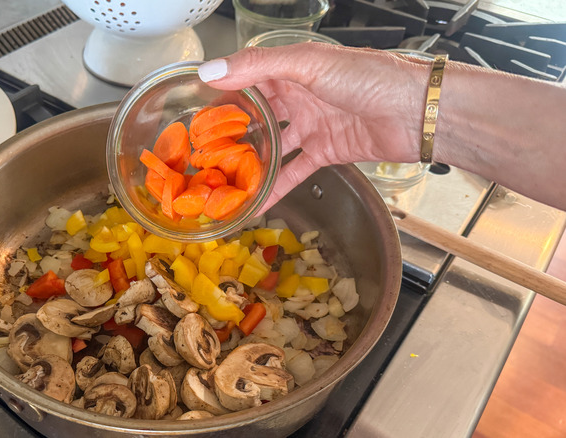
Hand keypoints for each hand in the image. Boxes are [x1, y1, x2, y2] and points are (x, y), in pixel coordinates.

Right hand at [198, 43, 431, 210]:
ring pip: (274, 145)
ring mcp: (313, 125)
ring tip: (223, 179)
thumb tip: (210, 70)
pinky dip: (278, 186)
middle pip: (258, 115)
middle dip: (233, 132)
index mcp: (293, 69)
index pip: (248, 79)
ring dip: (252, 161)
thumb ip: (259, 67)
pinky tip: (257, 200)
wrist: (417, 112)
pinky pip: (296, 171)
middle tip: (203, 152)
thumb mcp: (309, 64)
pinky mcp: (328, 152)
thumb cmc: (370, 77)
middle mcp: (300, 96)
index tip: (195, 113)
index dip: (223, 94)